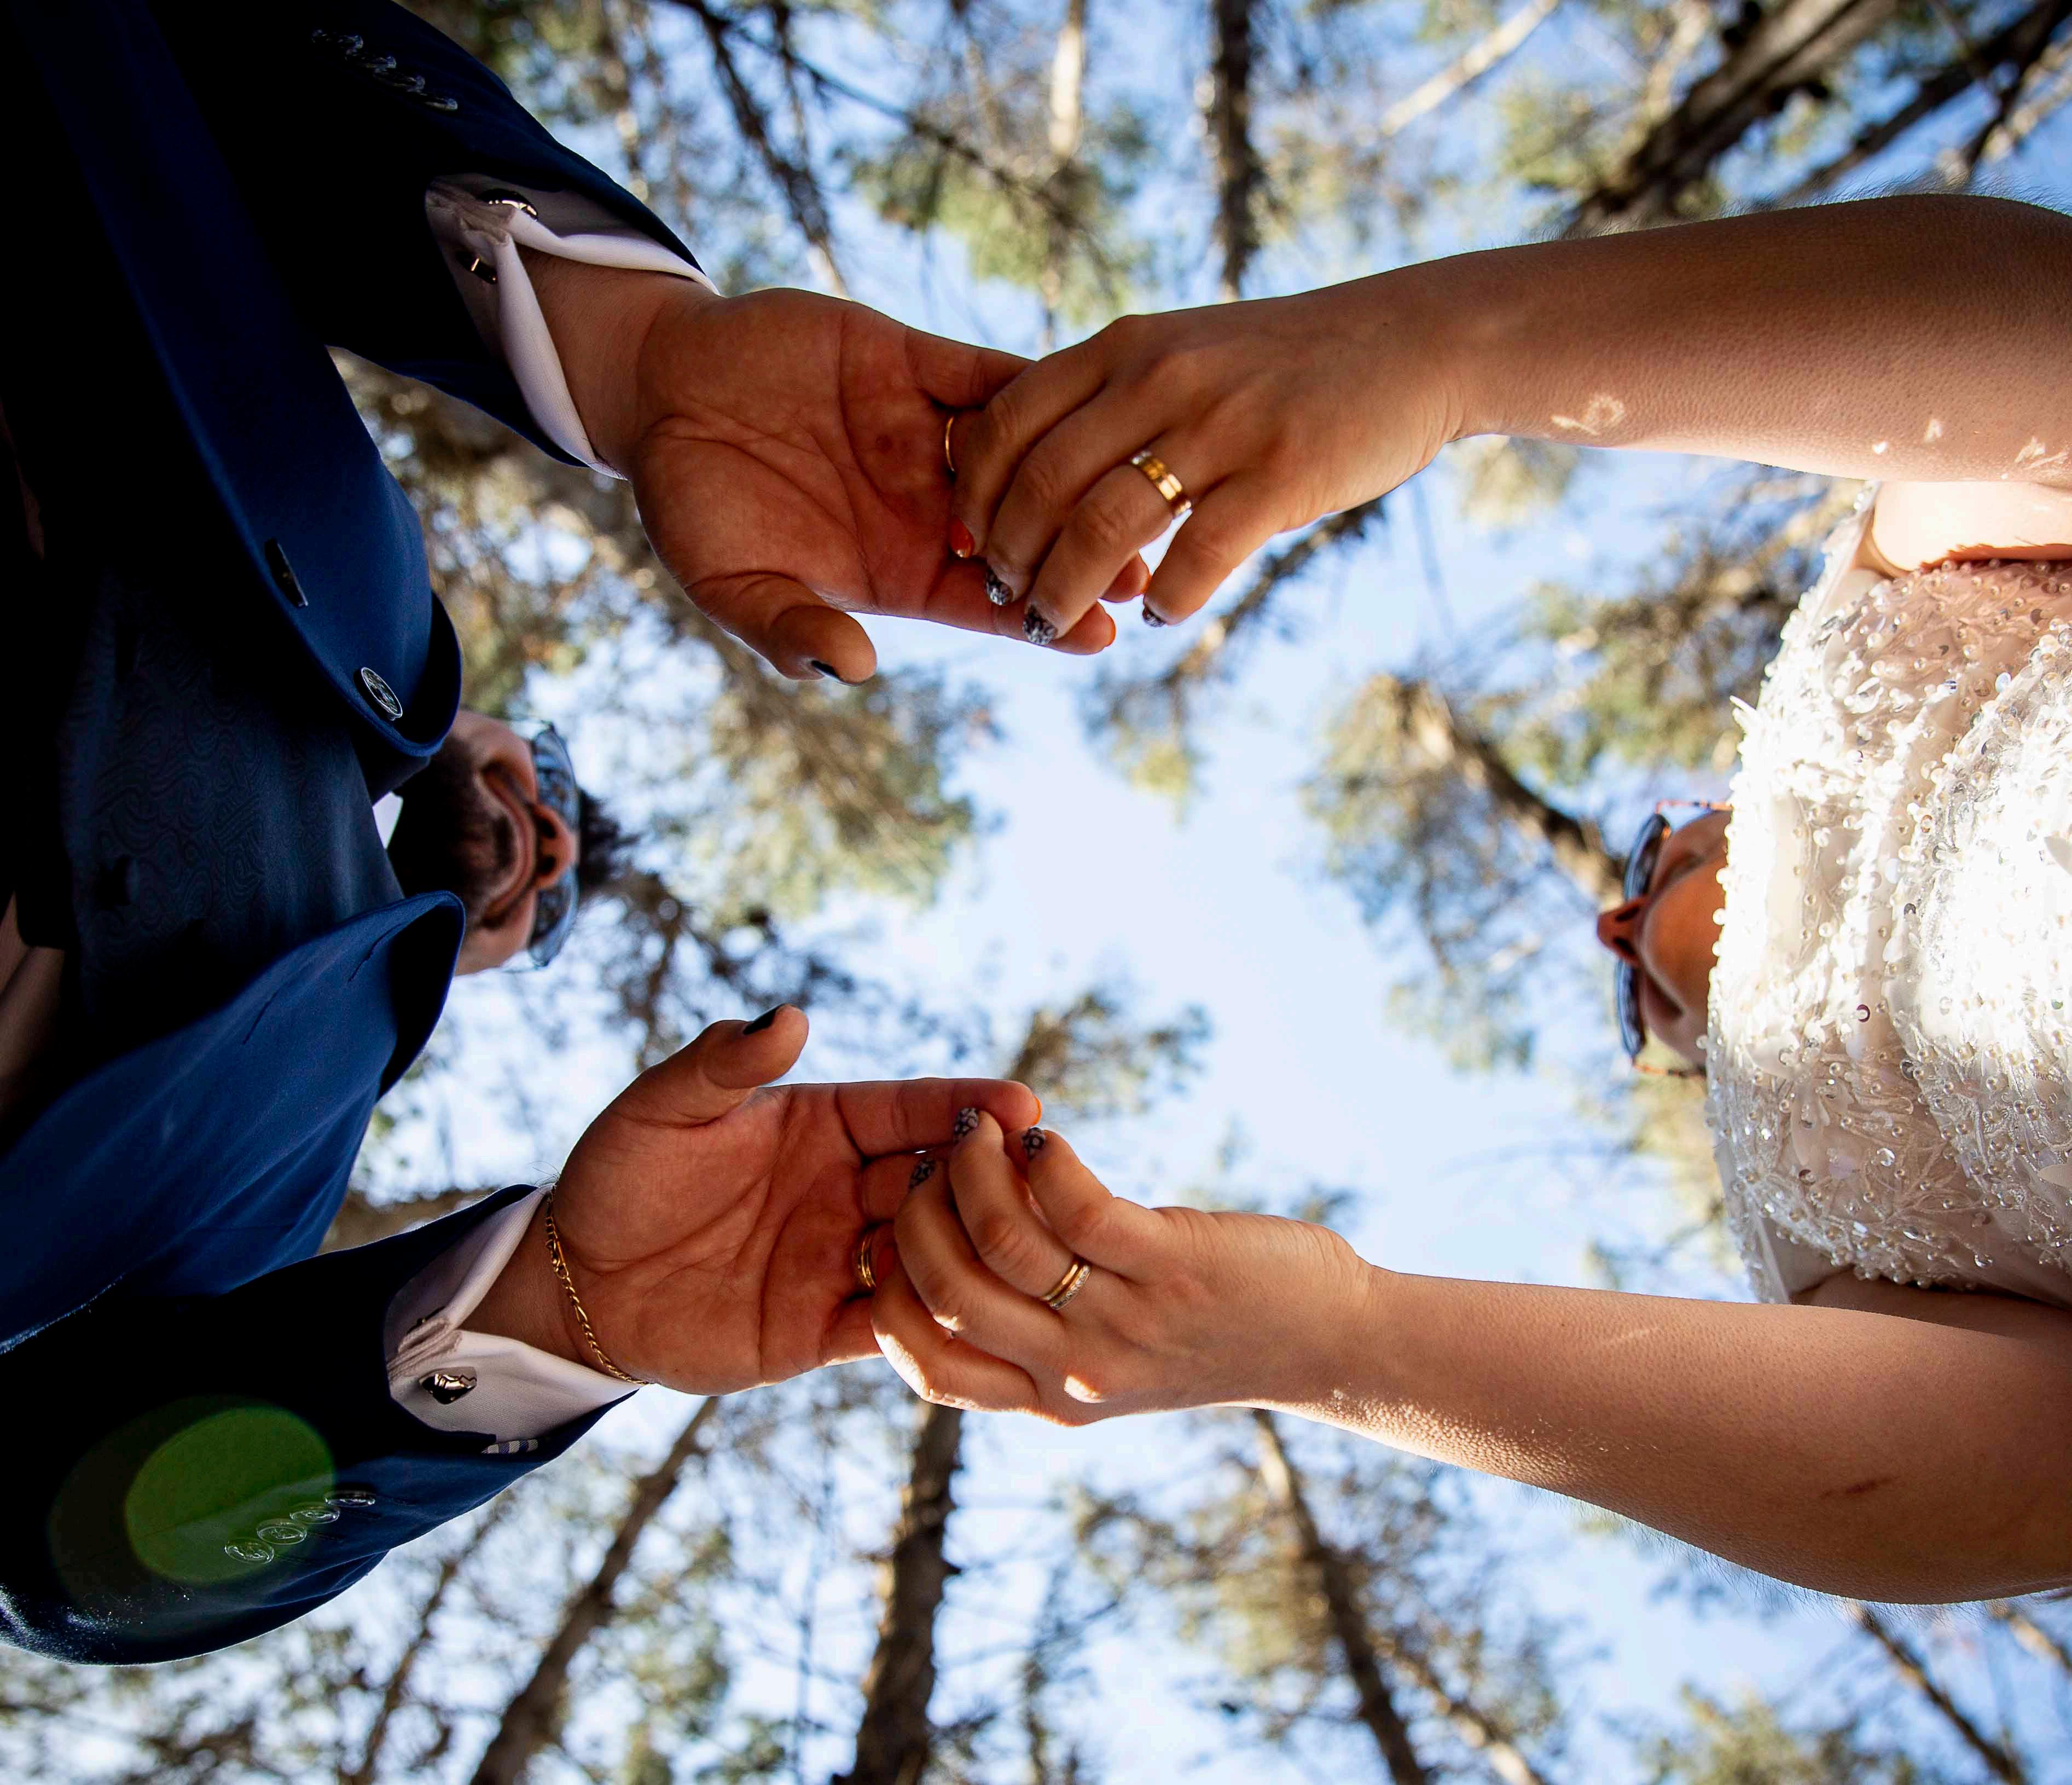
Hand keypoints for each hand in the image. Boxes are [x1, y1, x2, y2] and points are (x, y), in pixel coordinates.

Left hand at [473, 1009, 1039, 1393]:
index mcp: (823, 1125)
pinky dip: (929, 1324)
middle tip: (1032, 1183)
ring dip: (967, 1252)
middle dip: (984, 1181)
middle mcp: (846, 1190)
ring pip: (929, 1256)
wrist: (573, 1284)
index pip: (908, 1110)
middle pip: (935, 1182)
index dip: (965, 1105)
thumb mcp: (660, 1110)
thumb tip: (787, 1017)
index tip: (1021, 1104)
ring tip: (1008, 1253)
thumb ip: (720, 1064)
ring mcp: (839, 1261)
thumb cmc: (619, 1178)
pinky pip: (893, 1330)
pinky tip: (963, 1319)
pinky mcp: (820, 1331)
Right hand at [526, 256, 1139, 677]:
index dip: (1047, 616)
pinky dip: (1029, 385)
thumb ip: (788, 627)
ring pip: (1027, 453)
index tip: (1099, 631)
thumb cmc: (694, 504)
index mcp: (898, 569)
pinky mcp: (913, 363)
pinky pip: (986, 375)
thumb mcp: (727, 581)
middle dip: (1086, 548)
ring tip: (1135, 482)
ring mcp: (926, 434)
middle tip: (1140, 565)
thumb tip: (852, 669)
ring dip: (1077, 467)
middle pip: (1031, 532)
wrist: (662, 390)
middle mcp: (928, 506)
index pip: (991, 602)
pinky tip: (1079, 396)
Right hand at [868, 1111, 1371, 1423]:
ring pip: (1002, 1242)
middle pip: (950, 1293)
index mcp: (1048, 1399)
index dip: (893, 1294)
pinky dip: (1043, 1160)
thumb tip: (954, 1242)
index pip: (929, 1367)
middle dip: (920, 1214)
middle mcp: (1077, 1371)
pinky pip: (1076, 1207)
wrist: (1325, 1344)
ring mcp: (1124, 1320)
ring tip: (978, 1131)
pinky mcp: (1171, 1265)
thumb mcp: (1107, 1361)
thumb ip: (1034, 1331)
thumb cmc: (1208, 1333)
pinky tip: (1039, 1134)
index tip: (893, 1233)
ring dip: (975, 1170)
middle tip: (934, 1161)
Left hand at [946, 278, 1461, 640]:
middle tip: (1005, 600)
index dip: (975, 493)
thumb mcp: (1180, 352)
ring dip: (1066, 590)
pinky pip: (1199, 555)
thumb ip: (1109, 400)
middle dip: (1010, 556)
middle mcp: (1163, 378)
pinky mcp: (1282, 473)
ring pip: (1106, 526)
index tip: (966, 542)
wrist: (1405, 343)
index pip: (1009, 421)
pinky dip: (1167, 598)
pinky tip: (1159, 616)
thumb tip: (1030, 479)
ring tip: (1054, 624)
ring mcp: (1223, 425)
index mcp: (1126, 348)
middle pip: (1044, 483)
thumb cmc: (1280, 365)